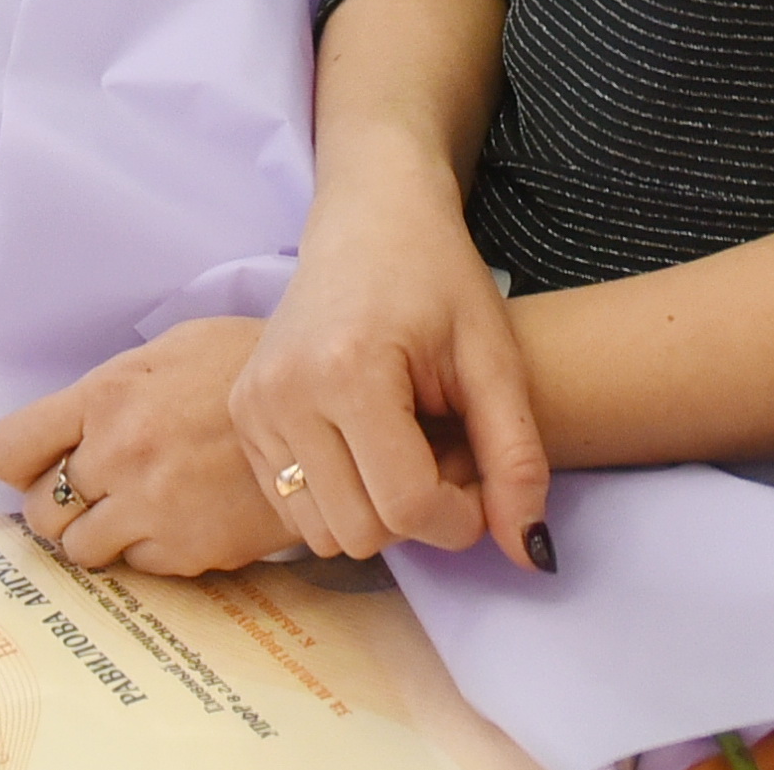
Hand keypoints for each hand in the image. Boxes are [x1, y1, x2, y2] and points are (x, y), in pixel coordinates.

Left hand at [0, 319, 307, 576]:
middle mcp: (120, 453)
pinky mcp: (189, 549)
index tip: (36, 465)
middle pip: (40, 509)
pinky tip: (176, 518)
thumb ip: (107, 393)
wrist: (323, 412)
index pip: (8, 450)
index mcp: (106, 396)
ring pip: (80, 549)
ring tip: (129, 511)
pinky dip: (146, 549)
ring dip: (96, 534)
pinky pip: (136, 565)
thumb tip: (65, 430)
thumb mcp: (166, 350)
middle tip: (87, 493)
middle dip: (56, 504)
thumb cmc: (241, 367)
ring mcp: (153, 506)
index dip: (18, 464)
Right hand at [227, 130, 551, 571]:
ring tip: (405, 450)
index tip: (482, 475)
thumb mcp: (495, 361)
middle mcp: (284, 392)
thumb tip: (531, 555)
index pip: (408, 507)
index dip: (462, 515)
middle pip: (365, 532)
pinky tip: (365, 447)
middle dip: (420, 514)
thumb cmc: (439, 278)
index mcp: (348, 371)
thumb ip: (517, 460)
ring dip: (377, 512)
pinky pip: (294, 509)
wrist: (370, 219)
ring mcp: (252, 405)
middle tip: (444, 455)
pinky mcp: (242, 414)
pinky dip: (338, 499)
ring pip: (325, 533)